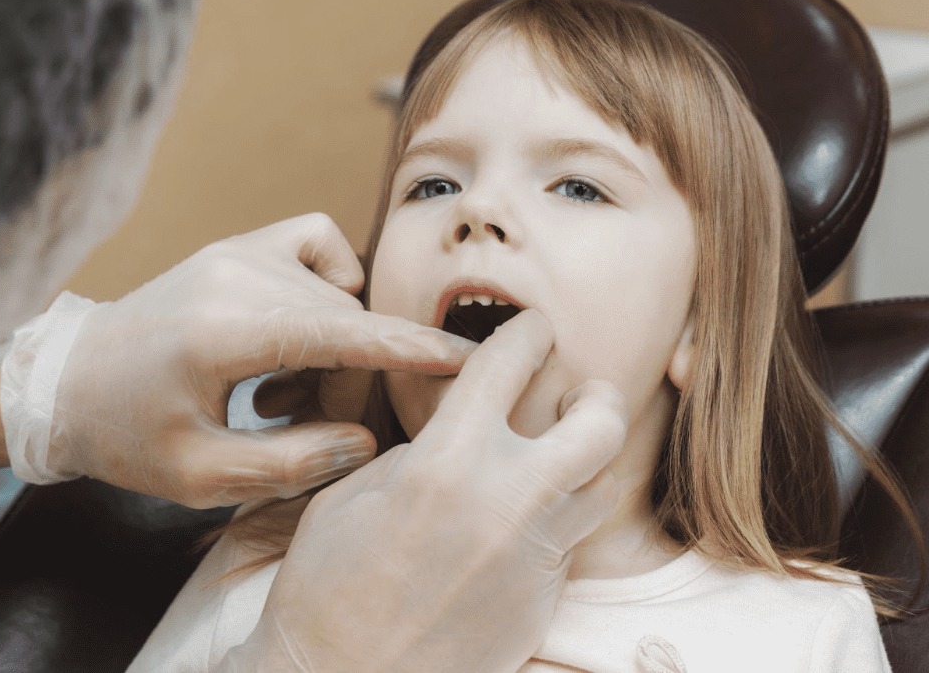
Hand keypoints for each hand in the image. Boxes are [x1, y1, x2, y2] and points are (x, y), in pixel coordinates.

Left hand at [37, 213, 475, 507]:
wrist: (64, 382)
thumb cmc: (125, 435)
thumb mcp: (201, 476)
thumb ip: (292, 462)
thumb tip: (363, 438)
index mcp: (226, 331)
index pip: (345, 333)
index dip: (412, 349)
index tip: (467, 358)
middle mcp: (238, 274)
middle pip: (346, 322)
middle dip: (351, 382)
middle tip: (314, 430)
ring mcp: (237, 251)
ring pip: (338, 292)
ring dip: (335, 345)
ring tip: (285, 397)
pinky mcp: (236, 246)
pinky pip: (318, 243)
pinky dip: (330, 283)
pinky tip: (299, 331)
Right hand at [232, 310, 629, 672]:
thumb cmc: (326, 589)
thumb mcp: (350, 496)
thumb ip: (414, 453)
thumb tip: (455, 432)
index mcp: (446, 462)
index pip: (507, 365)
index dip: (528, 332)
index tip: (534, 328)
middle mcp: (506, 501)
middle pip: (599, 424)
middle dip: (596, 396)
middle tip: (579, 393)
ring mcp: (533, 555)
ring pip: (602, 485)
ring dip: (586, 462)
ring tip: (558, 457)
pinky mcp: (543, 599)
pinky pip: (574, 541)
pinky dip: (559, 519)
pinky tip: (525, 521)